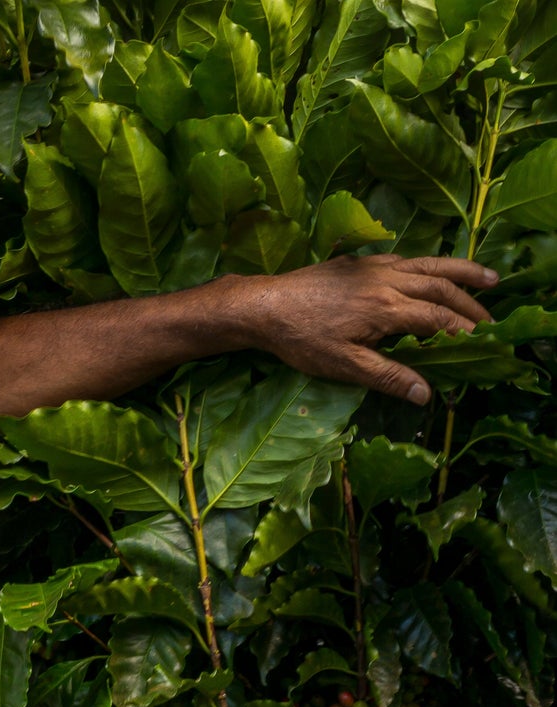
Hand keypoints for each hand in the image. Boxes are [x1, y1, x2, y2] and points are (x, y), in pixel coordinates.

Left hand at [229, 254, 497, 404]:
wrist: (264, 305)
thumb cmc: (301, 339)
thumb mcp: (343, 365)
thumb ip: (387, 376)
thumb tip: (425, 394)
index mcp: (388, 308)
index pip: (439, 319)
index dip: (464, 330)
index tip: (485, 342)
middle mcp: (388, 281)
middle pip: (442, 288)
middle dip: (471, 303)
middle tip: (494, 318)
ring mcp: (374, 267)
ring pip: (429, 266)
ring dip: (462, 272)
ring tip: (489, 278)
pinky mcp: (359, 263)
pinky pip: (406, 259)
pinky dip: (428, 264)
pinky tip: (433, 270)